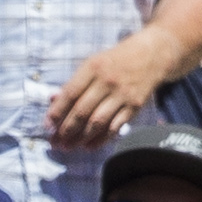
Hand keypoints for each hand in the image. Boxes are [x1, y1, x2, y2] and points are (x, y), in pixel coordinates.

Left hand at [48, 32, 171, 149]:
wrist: (153, 54)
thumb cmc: (115, 61)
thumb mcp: (93, 64)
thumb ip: (73, 84)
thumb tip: (52, 101)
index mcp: (93, 68)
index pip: (70, 94)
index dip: (56, 113)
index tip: (48, 127)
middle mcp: (108, 81)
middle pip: (82, 111)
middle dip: (66, 131)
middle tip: (56, 143)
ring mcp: (122, 94)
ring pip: (97, 122)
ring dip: (80, 138)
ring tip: (69, 146)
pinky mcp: (135, 105)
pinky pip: (115, 126)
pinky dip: (100, 139)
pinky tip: (89, 146)